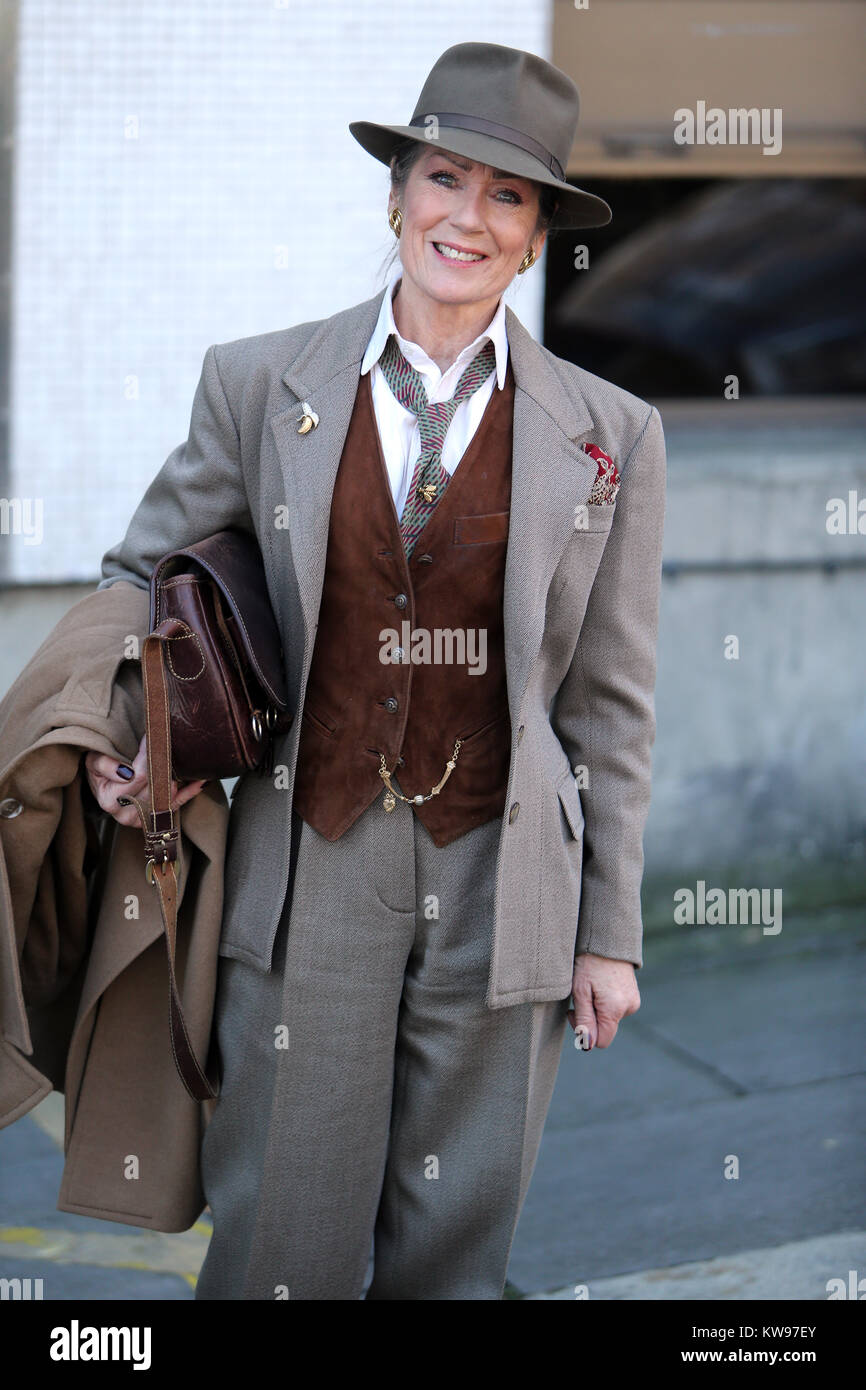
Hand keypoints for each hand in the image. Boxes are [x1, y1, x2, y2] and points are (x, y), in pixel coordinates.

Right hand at [84, 733, 206, 827]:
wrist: (102, 785)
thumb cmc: (99, 770)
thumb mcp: (93, 761)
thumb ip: (105, 764)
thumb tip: (126, 771)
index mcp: (110, 800)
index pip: (139, 776)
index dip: (148, 756)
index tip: (154, 737)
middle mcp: (127, 814)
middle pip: (156, 786)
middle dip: (164, 764)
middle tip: (170, 743)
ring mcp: (144, 818)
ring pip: (168, 794)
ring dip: (174, 775)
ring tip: (178, 755)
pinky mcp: (157, 817)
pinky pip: (178, 804)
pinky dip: (190, 790)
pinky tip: (200, 779)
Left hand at [568, 952, 639, 1049]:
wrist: (607, 939)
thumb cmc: (589, 963)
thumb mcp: (580, 991)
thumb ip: (584, 1019)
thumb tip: (588, 1044)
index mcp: (614, 1009)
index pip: (601, 1041)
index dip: (584, 1032)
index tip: (574, 1012)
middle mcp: (628, 1008)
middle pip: (605, 1030)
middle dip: (590, 1019)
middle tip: (580, 997)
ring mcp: (633, 1001)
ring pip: (610, 1019)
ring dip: (598, 1009)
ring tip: (591, 987)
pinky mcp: (634, 996)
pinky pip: (616, 1009)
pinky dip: (606, 1003)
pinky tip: (600, 986)